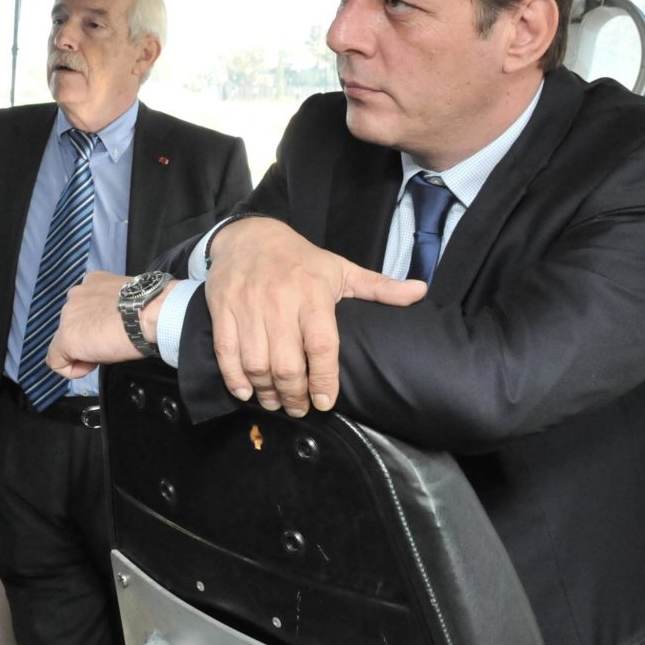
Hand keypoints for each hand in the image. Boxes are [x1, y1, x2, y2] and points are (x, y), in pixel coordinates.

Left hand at [47, 271, 177, 379]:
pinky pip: (57, 361)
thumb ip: (115, 305)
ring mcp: (67, 316)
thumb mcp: (128, 300)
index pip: (86, 307)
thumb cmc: (148, 307)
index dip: (99, 323)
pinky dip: (72, 369)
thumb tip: (118, 320)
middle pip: (74, 323)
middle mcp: (75, 294)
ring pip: (66, 340)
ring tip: (107, 349)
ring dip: (83, 348)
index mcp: (92, 282)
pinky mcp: (65, 338)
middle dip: (90, 335)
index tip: (114, 330)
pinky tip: (91, 366)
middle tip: (113, 340)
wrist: (149, 313)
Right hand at [204, 218, 426, 416]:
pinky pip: (227, 352)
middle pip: (287, 363)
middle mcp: (280, 302)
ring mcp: (248, 306)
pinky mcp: (223, 309)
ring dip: (266, 391)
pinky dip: (235, 378)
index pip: (322, 346)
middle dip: (294, 395)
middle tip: (300, 408)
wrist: (249, 235)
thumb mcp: (341, 268)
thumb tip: (420, 292)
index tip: (326, 401)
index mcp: (313, 293)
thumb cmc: (300, 259)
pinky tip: (247, 392)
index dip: (325, 379)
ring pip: (256, 363)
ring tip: (276, 402)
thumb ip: (379, 287)